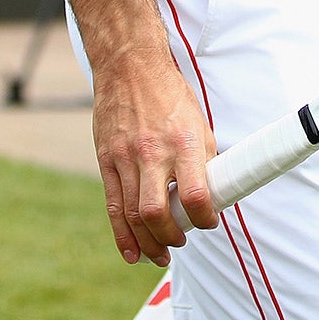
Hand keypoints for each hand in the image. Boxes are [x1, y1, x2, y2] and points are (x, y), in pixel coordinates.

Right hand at [91, 50, 217, 266]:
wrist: (129, 65)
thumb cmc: (169, 94)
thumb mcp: (198, 121)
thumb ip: (203, 158)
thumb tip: (212, 193)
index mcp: (183, 142)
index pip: (195, 195)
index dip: (204, 218)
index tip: (208, 222)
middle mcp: (153, 152)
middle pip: (157, 214)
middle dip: (172, 237)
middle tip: (181, 241)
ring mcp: (125, 158)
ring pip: (133, 215)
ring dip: (148, 243)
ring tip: (160, 254)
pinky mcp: (106, 160)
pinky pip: (113, 206)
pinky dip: (122, 235)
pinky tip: (132, 252)